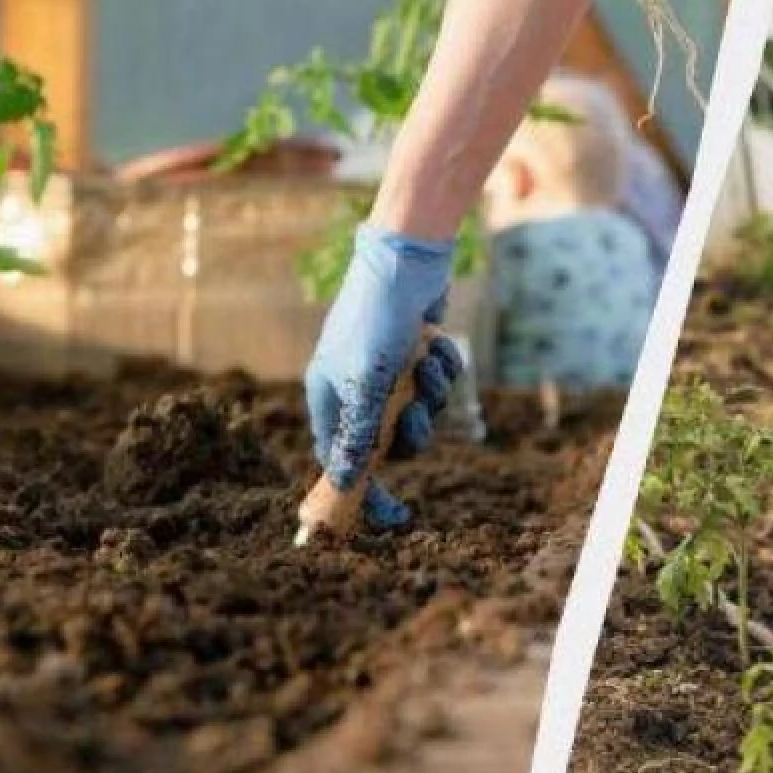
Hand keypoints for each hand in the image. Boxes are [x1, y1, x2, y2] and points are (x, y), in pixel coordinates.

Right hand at [304, 225, 466, 529]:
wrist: (409, 257)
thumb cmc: (378, 318)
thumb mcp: (367, 383)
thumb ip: (358, 435)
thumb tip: (344, 482)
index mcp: (329, 395)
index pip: (340, 459)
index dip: (364, 488)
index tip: (396, 516)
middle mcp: (355, 385)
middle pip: (389, 440)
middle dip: (411, 428)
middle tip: (417, 408)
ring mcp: (389, 368)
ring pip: (421, 411)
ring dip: (431, 392)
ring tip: (425, 360)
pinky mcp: (418, 352)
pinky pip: (438, 382)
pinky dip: (443, 367)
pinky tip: (436, 342)